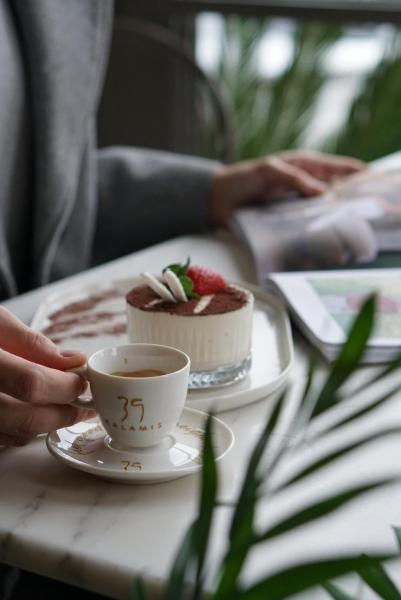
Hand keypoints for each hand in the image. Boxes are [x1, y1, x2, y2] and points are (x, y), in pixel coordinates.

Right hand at [0, 307, 94, 446]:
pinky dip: (21, 429)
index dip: (64, 386)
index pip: (32, 384)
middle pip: (26, 419)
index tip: (83, 378)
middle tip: (83, 402)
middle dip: (63, 413)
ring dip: (46, 424)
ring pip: (14, 434)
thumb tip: (72, 362)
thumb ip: (30, 341)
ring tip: (64, 406)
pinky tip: (33, 411)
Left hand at [209, 150, 365, 225]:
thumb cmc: (242, 179)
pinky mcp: (287, 223)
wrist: (218, 200)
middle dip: (350, 201)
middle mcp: (304, 186)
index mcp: (304, 167)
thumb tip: (323, 192)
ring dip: (334, 221)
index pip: (338, 168)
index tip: (374, 180)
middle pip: (335, 193)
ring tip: (349, 230)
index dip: (357, 173)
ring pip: (323, 213)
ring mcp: (297, 205)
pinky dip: (315, 233)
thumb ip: (294, 179)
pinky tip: (324, 241)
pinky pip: (306, 227)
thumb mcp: (269, 171)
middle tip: (365, 212)